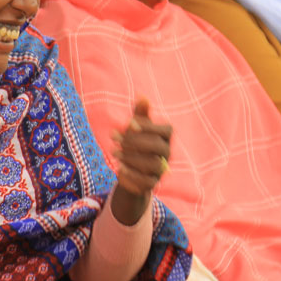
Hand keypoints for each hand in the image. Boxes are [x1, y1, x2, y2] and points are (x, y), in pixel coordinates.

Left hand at [110, 99, 172, 225]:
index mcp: (165, 138)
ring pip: (152, 164)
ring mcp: (161, 169)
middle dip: (135, 142)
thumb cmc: (135, 144)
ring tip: (113, 152)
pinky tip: (119, 167)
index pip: (164, 130)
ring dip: (131, 157)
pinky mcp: (152, 184)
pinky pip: (147, 182)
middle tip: (115, 139)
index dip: (148, 126)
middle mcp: (166, 153)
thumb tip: (142, 96)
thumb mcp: (135, 128)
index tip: (129, 124)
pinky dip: (132, 174)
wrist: (131, 170)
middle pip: (157, 147)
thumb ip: (140, 114)